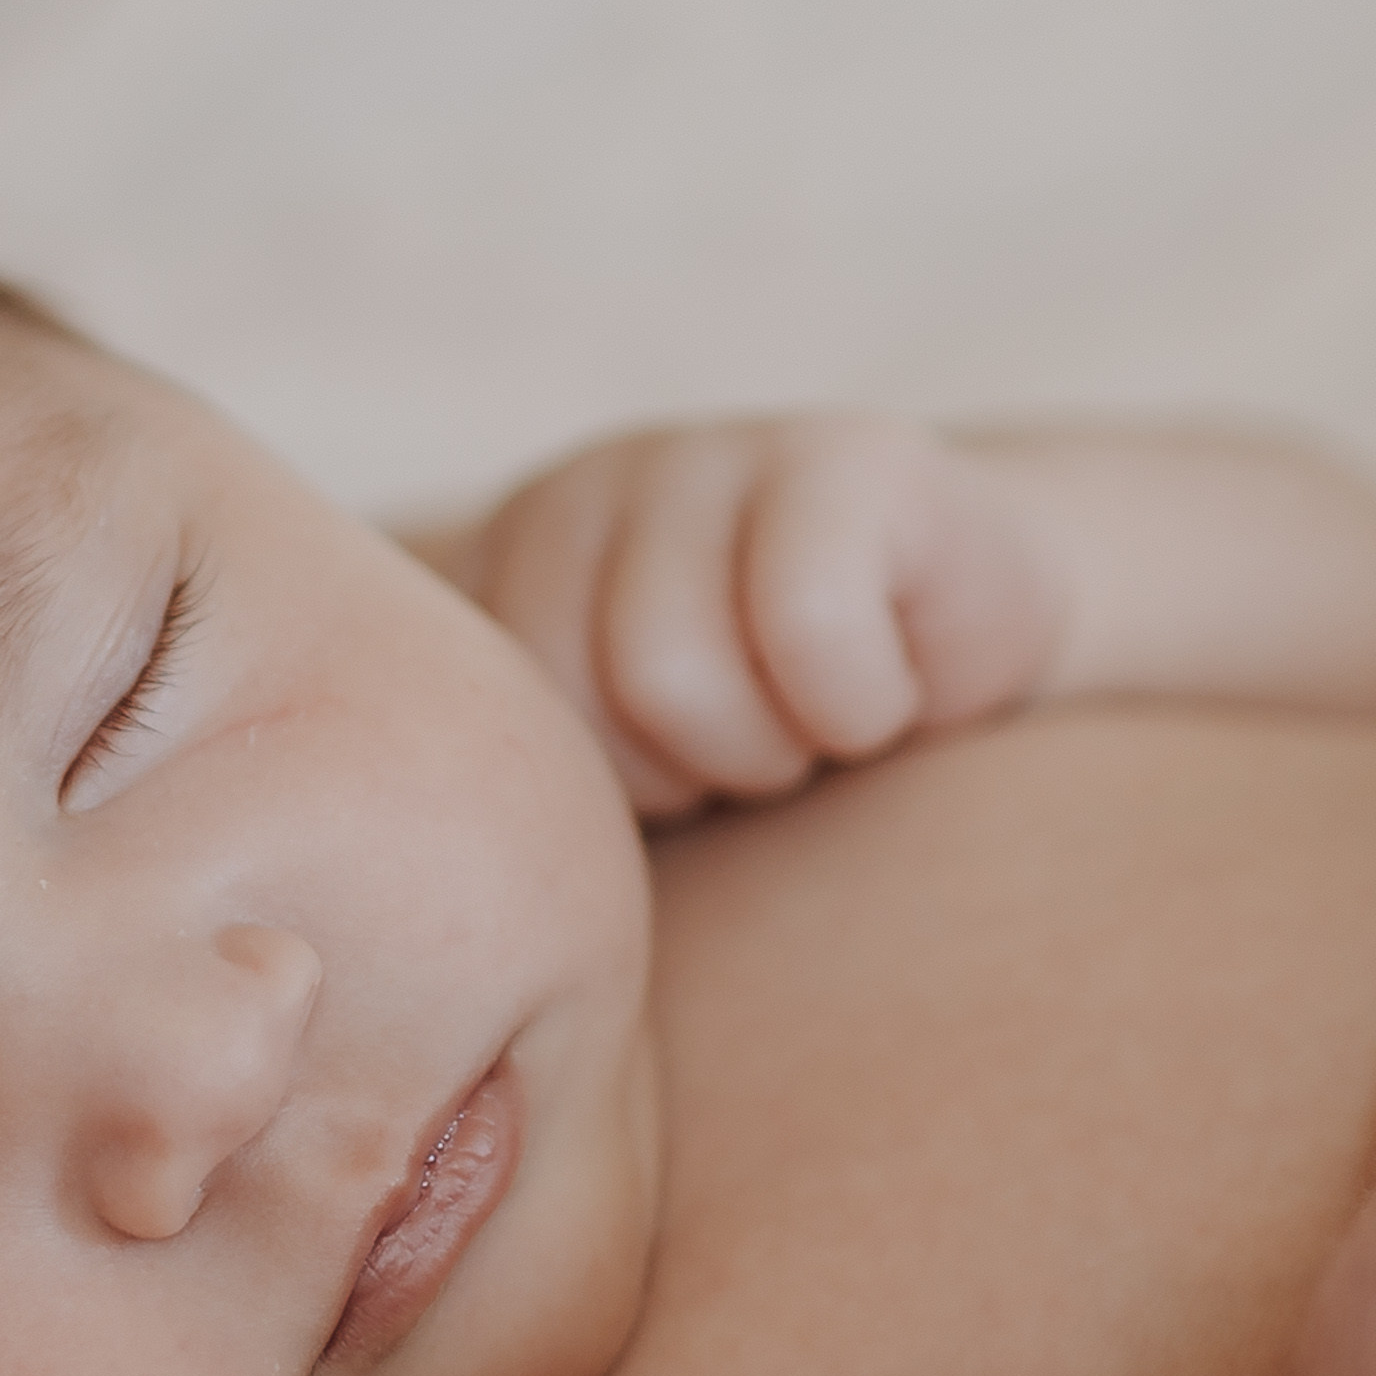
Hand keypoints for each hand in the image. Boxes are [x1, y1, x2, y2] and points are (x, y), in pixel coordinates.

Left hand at [452, 411, 1068, 817]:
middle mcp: (575, 491)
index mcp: (498, 568)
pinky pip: (808, 625)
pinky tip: (885, 681)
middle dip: (682, 778)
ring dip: (772, 749)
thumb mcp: (623, 761)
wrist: (977, 625)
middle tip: (753, 745)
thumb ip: (515, 792)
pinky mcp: (840, 458)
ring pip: (671, 676)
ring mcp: (701, 455)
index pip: (469, 735)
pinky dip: (863, 702)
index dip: (596, 803)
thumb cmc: (780, 731)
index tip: (669, 780)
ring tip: (809, 717)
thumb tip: (398, 920)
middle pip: (570, 710)